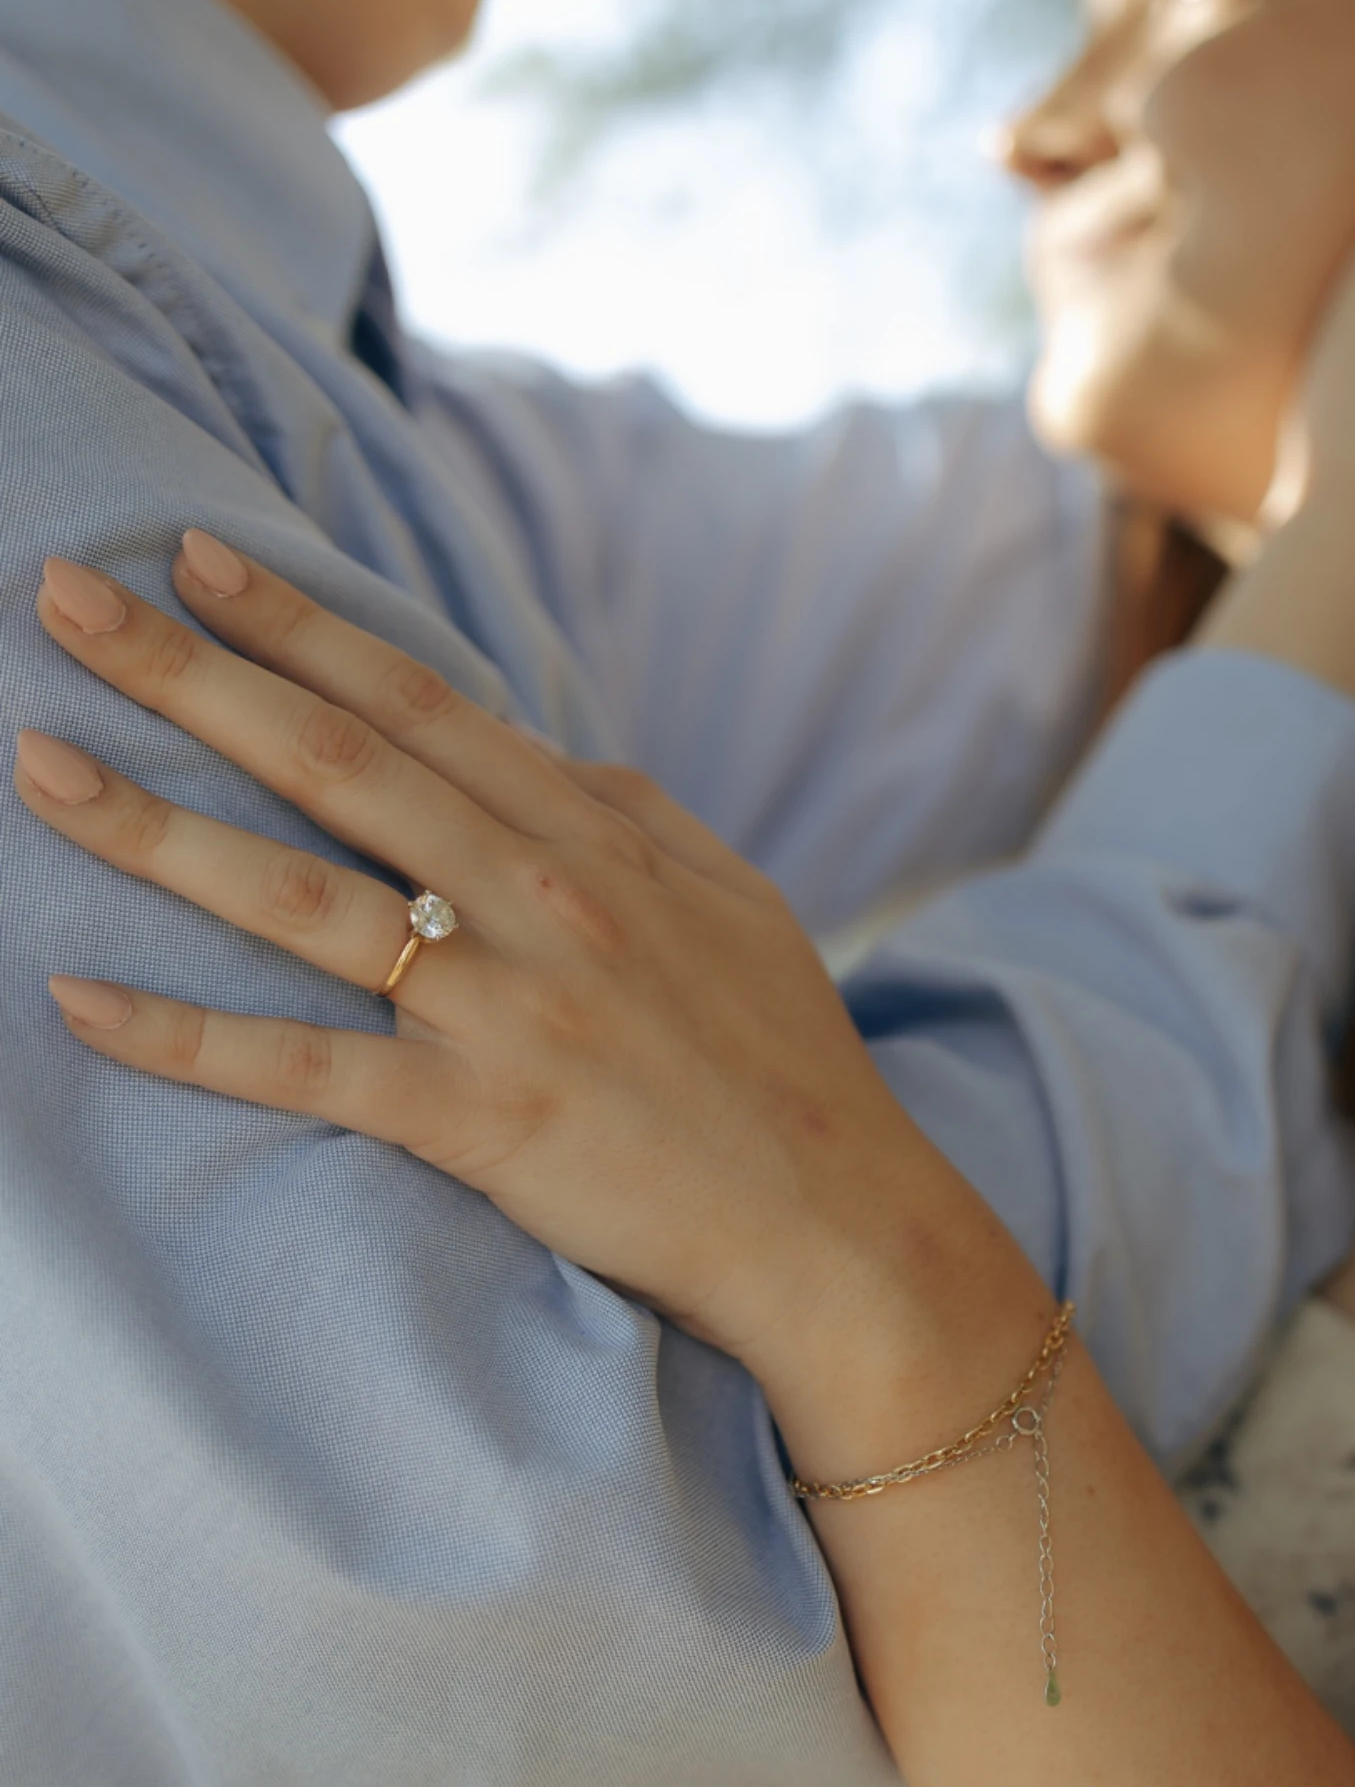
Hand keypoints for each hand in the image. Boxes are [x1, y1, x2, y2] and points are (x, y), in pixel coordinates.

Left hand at [14, 535, 1004, 1398]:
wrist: (841, 1223)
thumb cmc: (784, 1061)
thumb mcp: (730, 899)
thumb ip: (629, 813)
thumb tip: (543, 754)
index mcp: (595, 837)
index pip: (421, 704)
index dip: (301, 625)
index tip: (198, 562)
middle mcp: (541, 898)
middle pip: (337, 763)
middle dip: (193, 675)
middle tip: (66, 602)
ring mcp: (506, 1007)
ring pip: (300, 895)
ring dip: (156, 828)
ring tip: (38, 765)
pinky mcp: (480, 1120)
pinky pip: (306, 1068)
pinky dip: (187, 1036)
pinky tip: (75, 1001)